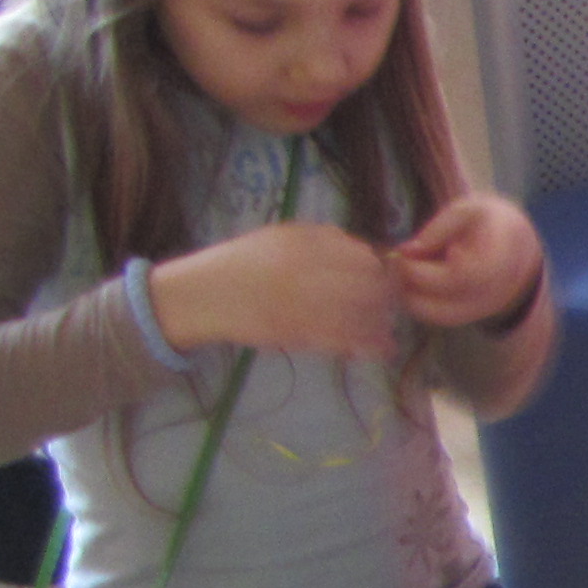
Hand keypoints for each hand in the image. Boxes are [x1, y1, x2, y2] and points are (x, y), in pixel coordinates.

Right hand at [146, 224, 402, 361]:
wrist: (198, 294)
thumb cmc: (240, 266)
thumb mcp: (278, 238)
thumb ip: (321, 240)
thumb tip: (365, 250)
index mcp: (302, 241)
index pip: (364, 255)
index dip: (382, 271)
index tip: (386, 281)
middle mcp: (305, 267)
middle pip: (370, 283)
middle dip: (386, 297)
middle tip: (389, 308)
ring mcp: (300, 299)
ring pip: (363, 312)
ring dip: (381, 323)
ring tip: (385, 331)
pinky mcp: (294, 330)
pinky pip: (344, 338)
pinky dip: (368, 345)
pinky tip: (381, 348)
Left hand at [390, 194, 544, 329]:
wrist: (517, 245)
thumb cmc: (489, 222)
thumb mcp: (469, 209)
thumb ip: (440, 227)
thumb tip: (407, 252)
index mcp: (501, 261)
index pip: (462, 276)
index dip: (427, 270)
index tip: (405, 250)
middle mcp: (496, 292)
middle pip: (444, 300)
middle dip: (410, 279)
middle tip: (394, 257)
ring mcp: (483, 309)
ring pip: (436, 314)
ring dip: (408, 293)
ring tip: (400, 267)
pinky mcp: (469, 316)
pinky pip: (435, 316)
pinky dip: (415, 299)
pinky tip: (409, 277)